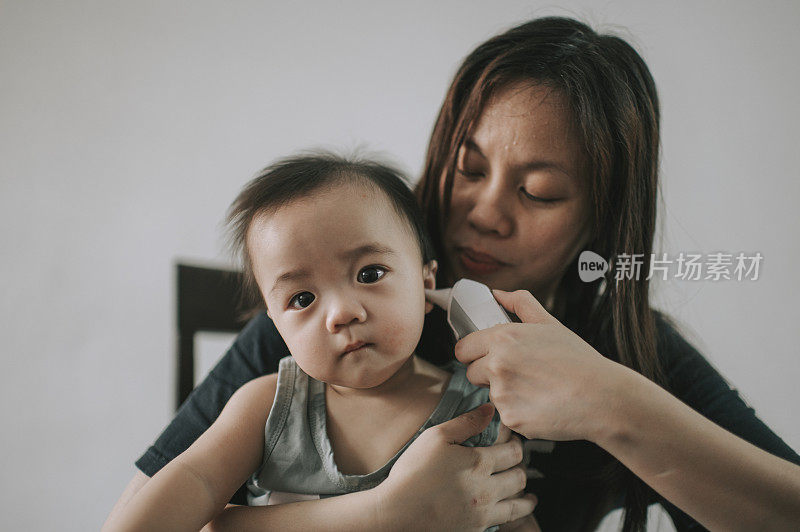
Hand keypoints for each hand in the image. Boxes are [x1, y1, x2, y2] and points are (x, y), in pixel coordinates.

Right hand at [377, 404, 536, 530]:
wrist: (397, 515)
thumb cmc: (413, 473)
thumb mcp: (435, 437)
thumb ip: (465, 422)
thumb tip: (490, 409)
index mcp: (479, 463)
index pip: (514, 451)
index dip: (517, 443)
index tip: (514, 440)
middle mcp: (487, 490)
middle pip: (519, 477)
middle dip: (521, 467)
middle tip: (519, 464)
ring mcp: (483, 513)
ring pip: (517, 505)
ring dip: (525, 497)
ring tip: (528, 495)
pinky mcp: (476, 530)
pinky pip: (505, 522)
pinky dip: (514, 516)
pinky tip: (510, 513)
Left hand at [455, 289, 627, 441]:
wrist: (602, 397)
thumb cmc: (578, 360)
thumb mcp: (550, 323)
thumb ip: (520, 303)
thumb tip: (496, 294)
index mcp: (503, 338)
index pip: (463, 348)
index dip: (472, 353)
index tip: (484, 357)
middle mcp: (497, 364)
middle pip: (470, 372)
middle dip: (486, 374)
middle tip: (517, 374)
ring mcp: (502, 394)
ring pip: (489, 395)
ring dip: (505, 393)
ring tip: (535, 389)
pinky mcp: (510, 418)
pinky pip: (505, 415)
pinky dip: (518, 413)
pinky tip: (540, 406)